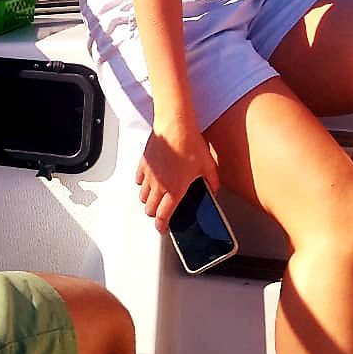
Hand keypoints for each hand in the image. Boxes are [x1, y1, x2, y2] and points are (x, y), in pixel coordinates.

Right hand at [137, 115, 219, 233]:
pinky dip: (143, 184)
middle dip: (155, 214)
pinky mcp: (144, 164)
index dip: (162, 226)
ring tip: (157, 196)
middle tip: (161, 212)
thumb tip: (214, 190)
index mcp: (174, 190)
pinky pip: (138, 180)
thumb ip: (212, 183)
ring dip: (148, 200)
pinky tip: (151, 179)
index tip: (162, 229)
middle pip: (149, 209)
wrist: (174, 124)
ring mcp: (150, 175)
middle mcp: (159, 185)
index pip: (163, 216)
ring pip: (142, 196)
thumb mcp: (208, 166)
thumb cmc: (190, 143)